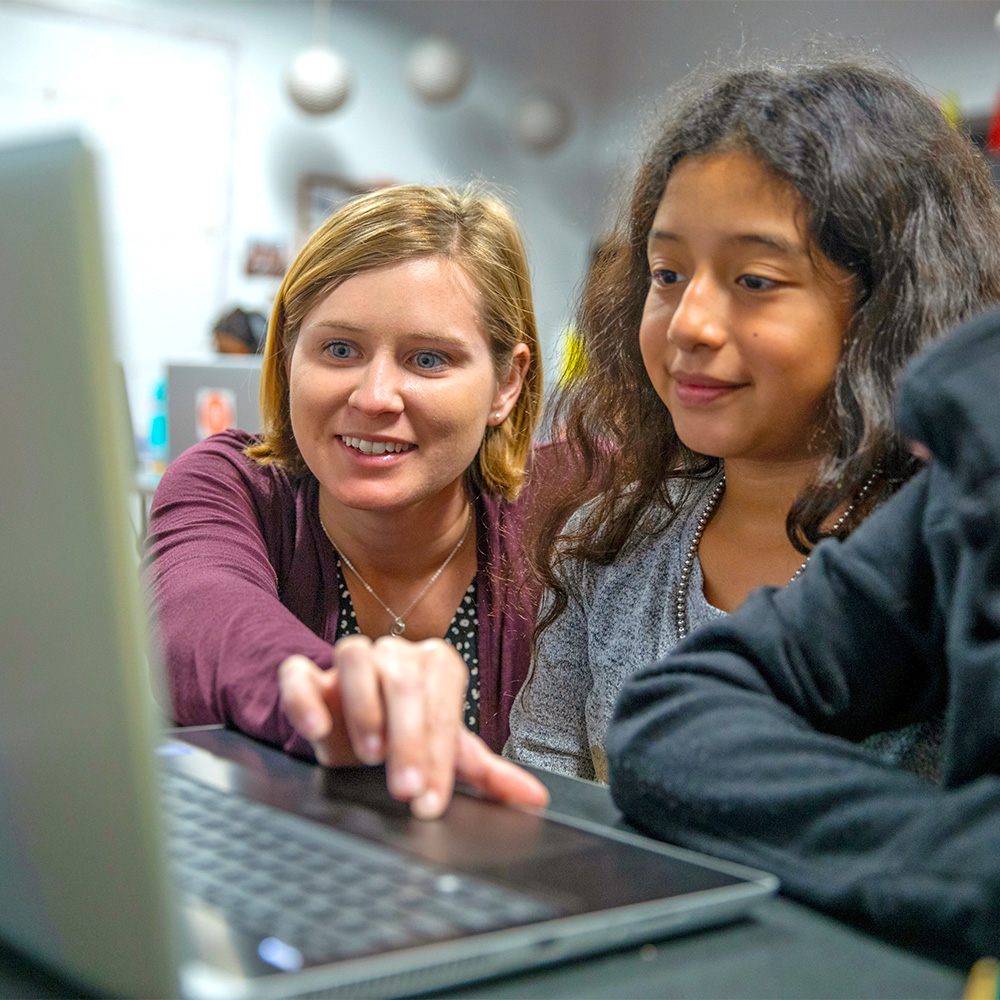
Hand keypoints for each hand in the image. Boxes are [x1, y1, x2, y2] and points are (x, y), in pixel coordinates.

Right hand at [278, 636, 548, 818]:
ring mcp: (352, 658)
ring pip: (355, 657)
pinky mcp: (306, 673)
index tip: (430, 800)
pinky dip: (306, 698)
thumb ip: (488, 774)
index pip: (442, 705)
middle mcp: (396, 654)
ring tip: (369, 752)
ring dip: (363, 705)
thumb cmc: (407, 733)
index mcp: (438, 666)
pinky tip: (318, 729)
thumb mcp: (447, 752)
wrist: (350, 721)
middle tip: (405, 788)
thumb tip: (535, 798)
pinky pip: (299, 672)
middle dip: (408, 739)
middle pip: (404, 680)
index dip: (438, 755)